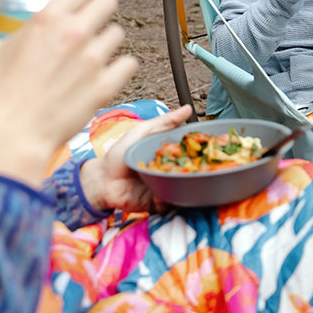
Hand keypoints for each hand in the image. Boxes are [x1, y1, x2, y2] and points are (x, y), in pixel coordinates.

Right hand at [0, 0, 137, 186]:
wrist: (15, 134)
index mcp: (48, 18)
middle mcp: (74, 33)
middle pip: (108, 2)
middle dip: (102, 9)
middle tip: (95, 21)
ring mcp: (93, 59)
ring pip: (118, 33)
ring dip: (108, 40)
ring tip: (98, 51)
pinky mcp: (106, 85)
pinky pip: (129, 64)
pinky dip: (121, 67)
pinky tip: (111, 71)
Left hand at [78, 104, 193, 213]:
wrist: (102, 180)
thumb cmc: (119, 154)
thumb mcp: (142, 132)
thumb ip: (164, 121)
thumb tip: (187, 109)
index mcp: (168, 153)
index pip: (190, 151)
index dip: (201, 150)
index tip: (210, 147)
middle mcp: (170, 171)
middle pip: (190, 171)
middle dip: (198, 171)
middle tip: (202, 167)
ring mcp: (166, 187)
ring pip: (184, 188)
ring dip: (186, 186)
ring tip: (186, 181)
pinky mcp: (159, 203)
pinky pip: (170, 203)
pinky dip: (170, 200)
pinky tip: (163, 193)